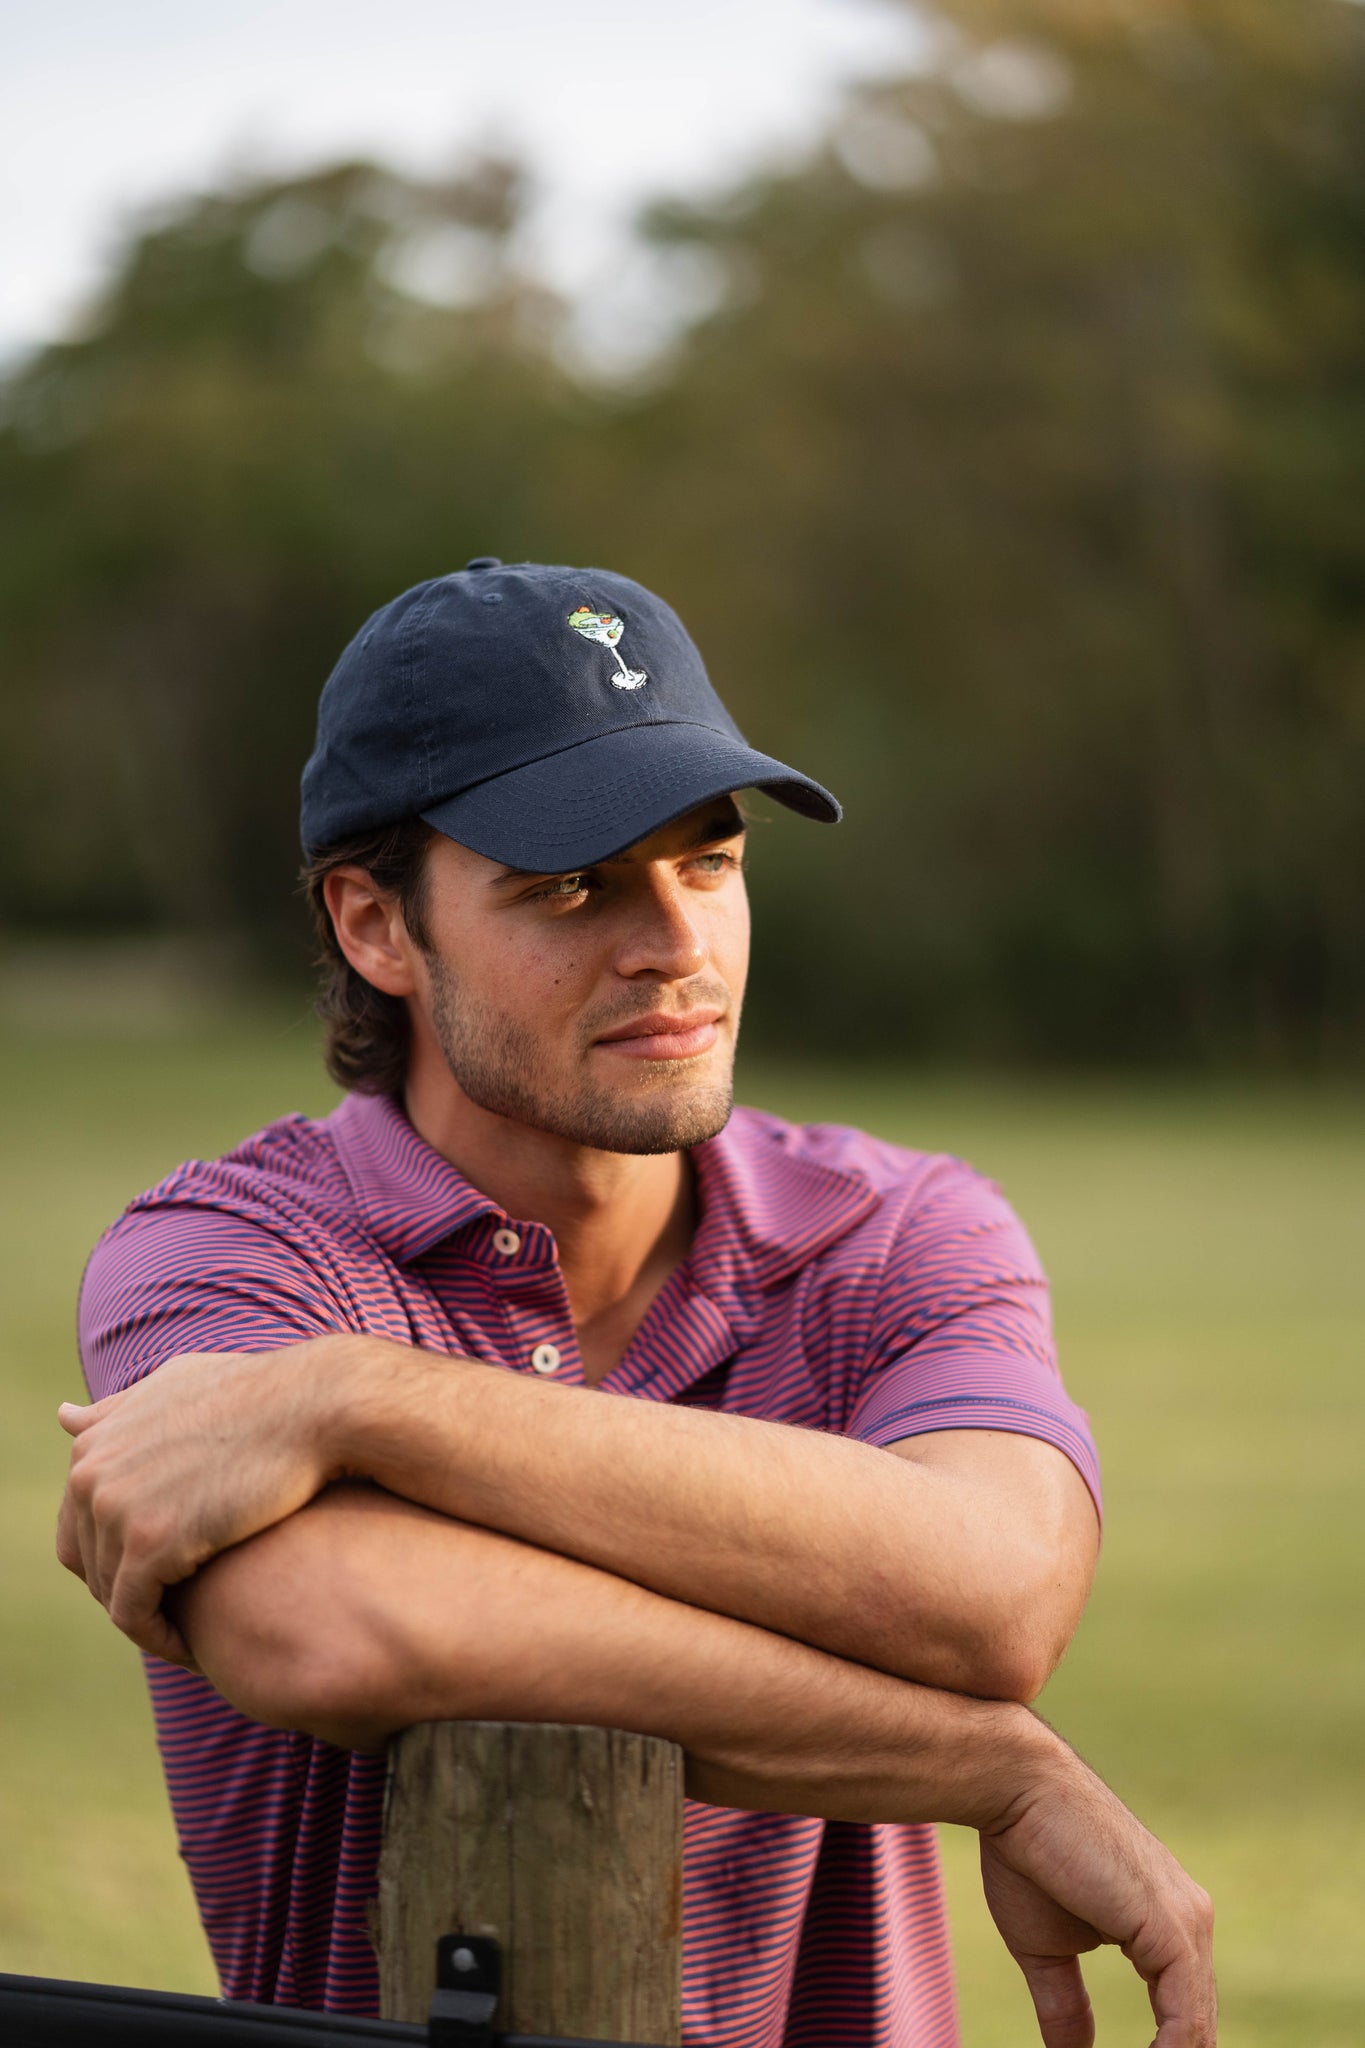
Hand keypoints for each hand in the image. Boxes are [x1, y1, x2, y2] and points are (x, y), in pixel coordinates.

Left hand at [55, 1338, 352, 1665]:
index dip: (115, 1557)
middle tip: (180, 1609)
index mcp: (93, 1443)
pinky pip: (134, 1616)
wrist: (314, 1406)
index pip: (77, 1527)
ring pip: (112, 1594)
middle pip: (91, 1564)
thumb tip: (65, 1416)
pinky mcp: (148, 1544)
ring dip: (149, 1619)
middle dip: (131, 1590)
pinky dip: (160, 1639)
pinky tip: (196, 1647)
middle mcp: (91, 1474)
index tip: (161, 1574)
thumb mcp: (177, 1384)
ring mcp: (115, 1508)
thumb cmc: (261, 1394)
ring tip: (193, 1630)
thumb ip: (119, 1409)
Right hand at [979, 1736, 1215, 2046]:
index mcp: (1169, 1924)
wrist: (1014, 1789)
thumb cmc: (1026, 1853)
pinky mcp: (1172, 1928)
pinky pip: (1187, 2022)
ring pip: (1196, 2031)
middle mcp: (1192, 1920)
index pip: (1184, 2018)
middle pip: (1197, 2030)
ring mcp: (1188, 1923)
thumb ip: (1067, 2008)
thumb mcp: (1045, 1949)